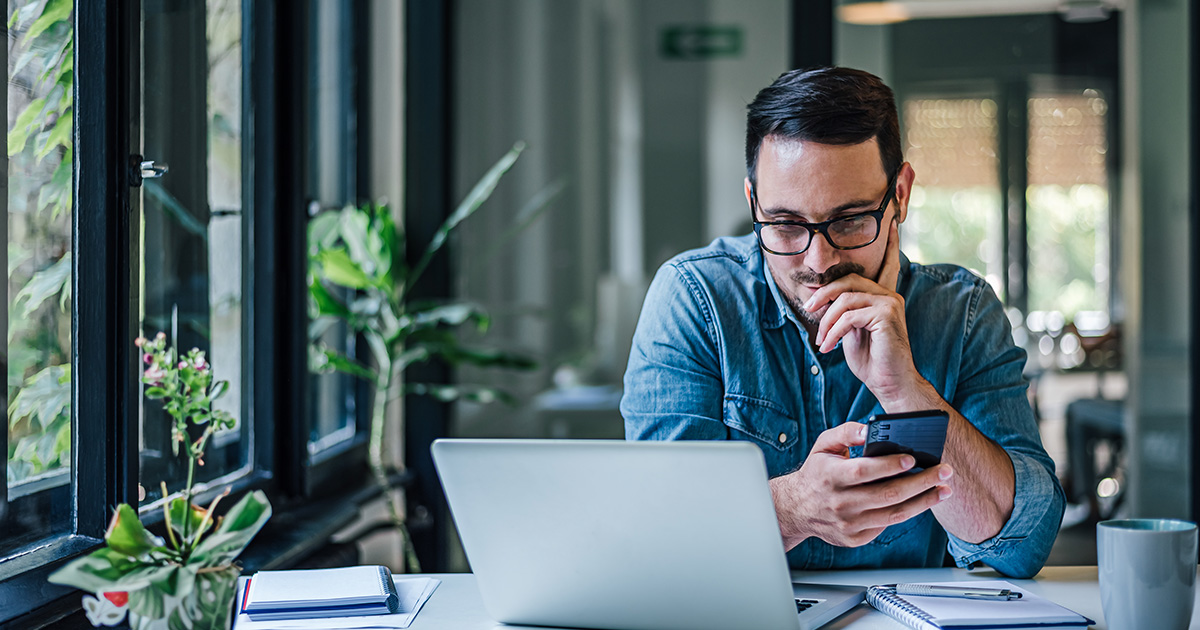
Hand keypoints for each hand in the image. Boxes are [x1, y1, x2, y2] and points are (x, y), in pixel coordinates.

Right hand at [771, 421, 952, 548]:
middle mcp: (839, 503)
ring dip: (924, 501)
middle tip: (943, 471)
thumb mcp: (824, 446)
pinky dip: (907, 512)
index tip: (913, 458)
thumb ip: (846, 432)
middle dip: (921, 482)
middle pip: (887, 495)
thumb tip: (869, 430)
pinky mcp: (855, 538)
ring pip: (894, 514)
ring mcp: (848, 524)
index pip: (864, 472)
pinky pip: (887, 525)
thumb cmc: (817, 473)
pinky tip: (922, 501)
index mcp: (830, 477)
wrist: (798, 509)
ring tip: (944, 489)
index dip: (890, 465)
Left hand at [803, 221, 919, 407]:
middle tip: (809, 309)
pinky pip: (848, 317)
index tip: (892, 222)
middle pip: (847, 281)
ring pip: (844, 299)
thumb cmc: (871, 359)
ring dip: (827, 322)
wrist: (889, 383)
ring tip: (823, 340)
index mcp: (883, 296)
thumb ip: (844, 312)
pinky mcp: (887, 315)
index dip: (890, 244)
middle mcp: (889, 295)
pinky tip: (829, 347)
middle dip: (823, 294)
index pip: (886, 265)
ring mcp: (890, 303)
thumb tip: (823, 299)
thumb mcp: (852, 331)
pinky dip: (833, 332)